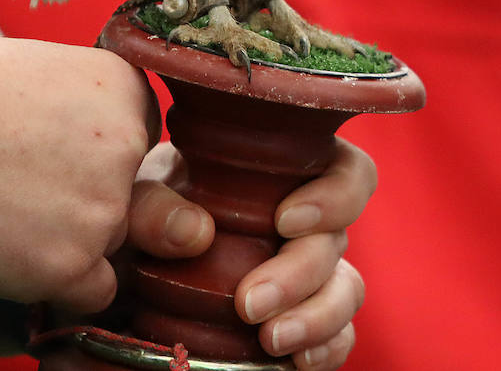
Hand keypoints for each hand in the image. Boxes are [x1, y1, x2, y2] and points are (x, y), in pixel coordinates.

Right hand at [0, 39, 158, 311]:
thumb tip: (104, 156)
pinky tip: (17, 254)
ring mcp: (104, 205)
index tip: (44, 145)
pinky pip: (96, 289)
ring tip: (7, 213)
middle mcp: (127, 144)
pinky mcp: (71, 261)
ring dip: (69, 238)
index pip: (135, 135)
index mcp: (121, 85)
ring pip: (111, 237)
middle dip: (89, 196)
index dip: (89, 151)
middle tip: (22, 186)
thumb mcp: (26, 71)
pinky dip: (62, 283)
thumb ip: (75, 106)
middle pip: (130, 189)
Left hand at [131, 140, 374, 370]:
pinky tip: (297, 360)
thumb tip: (196, 232)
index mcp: (285, 181)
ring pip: (347, 290)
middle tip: (250, 303)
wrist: (126, 285)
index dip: (336, 195)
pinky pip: (340, 338)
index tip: (285, 220)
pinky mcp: (305, 325)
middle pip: (337, 241)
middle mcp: (309, 229)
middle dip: (300, 274)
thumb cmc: (143, 226)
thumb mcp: (132, 205)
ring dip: (317, 316)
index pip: (348, 173)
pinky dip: (326, 349)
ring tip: (270, 341)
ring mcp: (312, 279)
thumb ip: (152, 207)